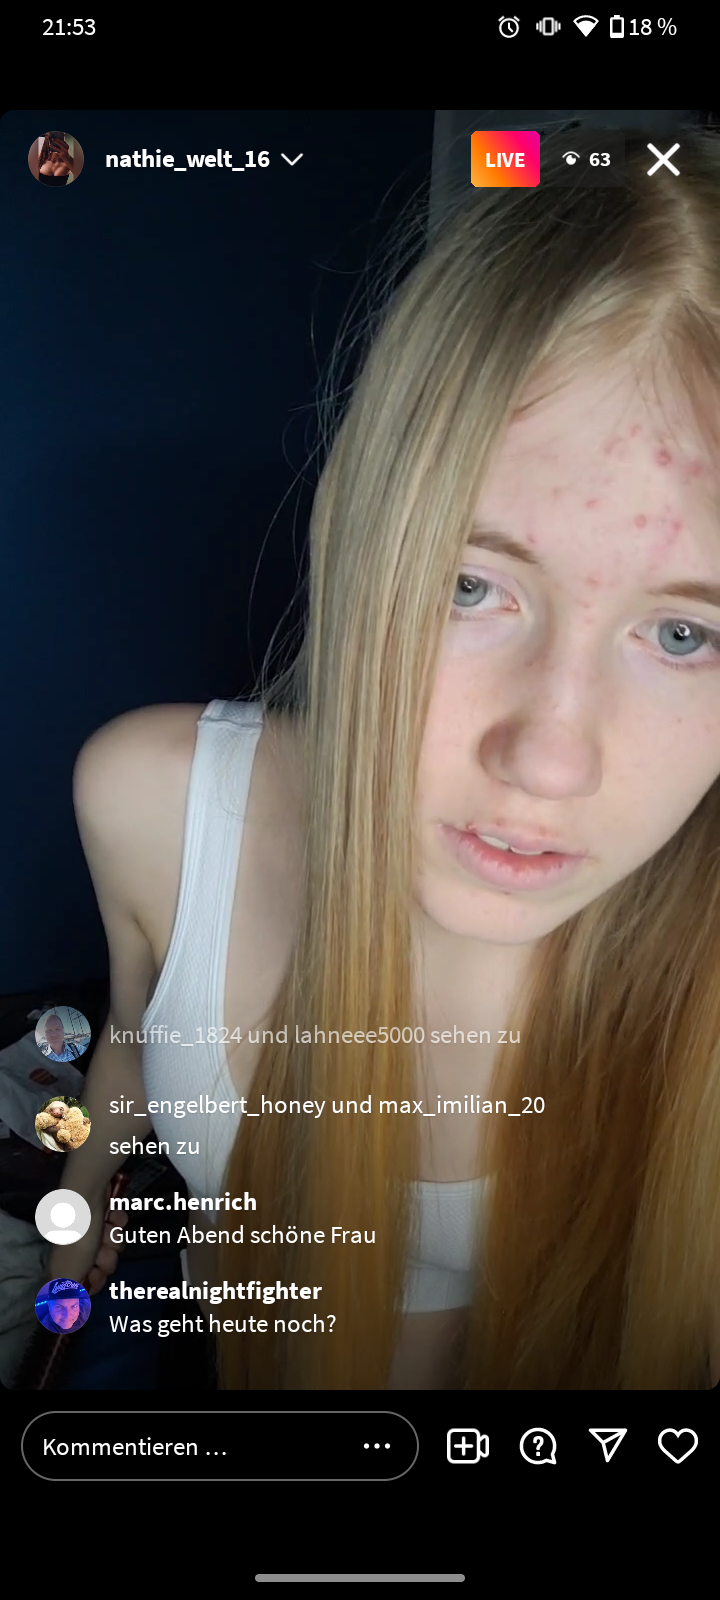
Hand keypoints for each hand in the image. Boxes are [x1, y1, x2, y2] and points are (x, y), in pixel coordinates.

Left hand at [46, 138, 73, 168]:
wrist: (68, 159)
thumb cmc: (66, 152)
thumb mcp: (66, 148)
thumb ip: (63, 145)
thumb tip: (56, 142)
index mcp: (67, 146)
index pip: (63, 142)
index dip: (59, 139)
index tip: (56, 138)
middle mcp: (65, 149)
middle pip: (60, 144)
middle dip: (56, 141)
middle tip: (52, 139)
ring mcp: (63, 152)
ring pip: (57, 148)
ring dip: (53, 146)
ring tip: (50, 145)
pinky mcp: (61, 155)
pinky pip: (56, 151)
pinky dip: (54, 150)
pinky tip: (51, 149)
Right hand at [46, 1181, 125, 1295]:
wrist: (87, 1199)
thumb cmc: (77, 1239)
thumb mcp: (69, 1274)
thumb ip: (69, 1297)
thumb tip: (64, 1322)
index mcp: (69, 1264)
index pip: (88, 1283)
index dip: (96, 1281)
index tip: (97, 1275)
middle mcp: (81, 1250)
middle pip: (105, 1265)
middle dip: (107, 1258)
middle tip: (101, 1250)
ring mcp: (95, 1232)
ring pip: (114, 1246)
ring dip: (113, 1238)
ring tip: (105, 1229)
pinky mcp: (107, 1215)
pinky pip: (120, 1226)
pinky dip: (117, 1221)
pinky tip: (110, 1214)